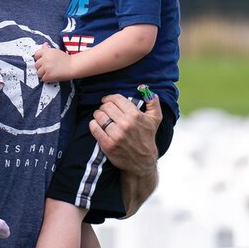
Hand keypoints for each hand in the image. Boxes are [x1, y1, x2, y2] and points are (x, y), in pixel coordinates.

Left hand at [32, 45, 72, 82]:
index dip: (39, 58)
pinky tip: (53, 75)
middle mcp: (45, 59)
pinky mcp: (48, 75)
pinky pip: (43, 79)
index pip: (36, 55)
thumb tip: (44, 44)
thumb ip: (47, 49)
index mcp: (46, 52)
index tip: (44, 61)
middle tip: (49, 67)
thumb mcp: (55, 51)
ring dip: (44, 74)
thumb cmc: (65, 59)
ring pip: (38, 73)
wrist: (73, 66)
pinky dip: (47, 79)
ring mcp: (46, 67)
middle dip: (41, 67)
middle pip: (36, 65)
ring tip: (51, 72)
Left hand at [91, 90, 161, 214]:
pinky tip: (96, 124)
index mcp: (135, 115)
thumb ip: (152, 102)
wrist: (142, 160)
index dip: (109, 98)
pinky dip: (93, 124)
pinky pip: (94, 129)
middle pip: (106, 107)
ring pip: (99, 116)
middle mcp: (126, 124)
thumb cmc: (147, 137)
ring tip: (100, 117)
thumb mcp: (155, 119)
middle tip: (104, 110)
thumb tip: (145, 87)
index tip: (107, 100)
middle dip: (103, 107)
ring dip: (97, 115)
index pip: (116, 99)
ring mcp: (116, 135)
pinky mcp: (108, 145)